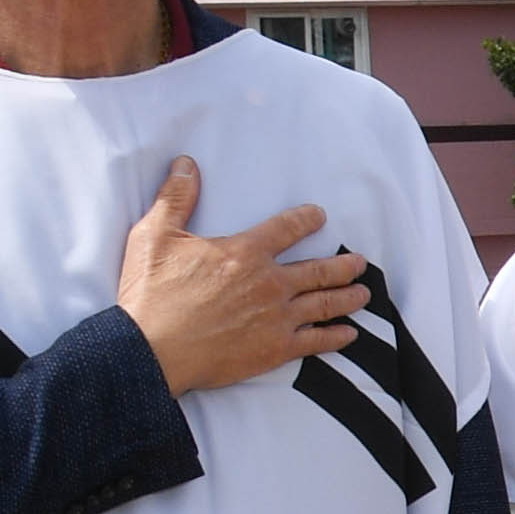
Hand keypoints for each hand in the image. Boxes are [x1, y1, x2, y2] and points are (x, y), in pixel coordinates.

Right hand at [117, 160, 370, 395]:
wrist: (151, 350)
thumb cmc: (150, 294)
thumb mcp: (154, 236)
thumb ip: (176, 198)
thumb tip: (186, 164)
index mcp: (245, 252)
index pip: (287, 228)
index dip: (307, 219)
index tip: (320, 216)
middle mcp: (269, 282)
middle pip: (320, 269)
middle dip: (344, 265)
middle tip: (360, 262)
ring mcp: (277, 317)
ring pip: (325, 303)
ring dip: (348, 297)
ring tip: (364, 293)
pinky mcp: (275, 349)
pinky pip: (317, 342)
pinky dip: (337, 337)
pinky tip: (349, 334)